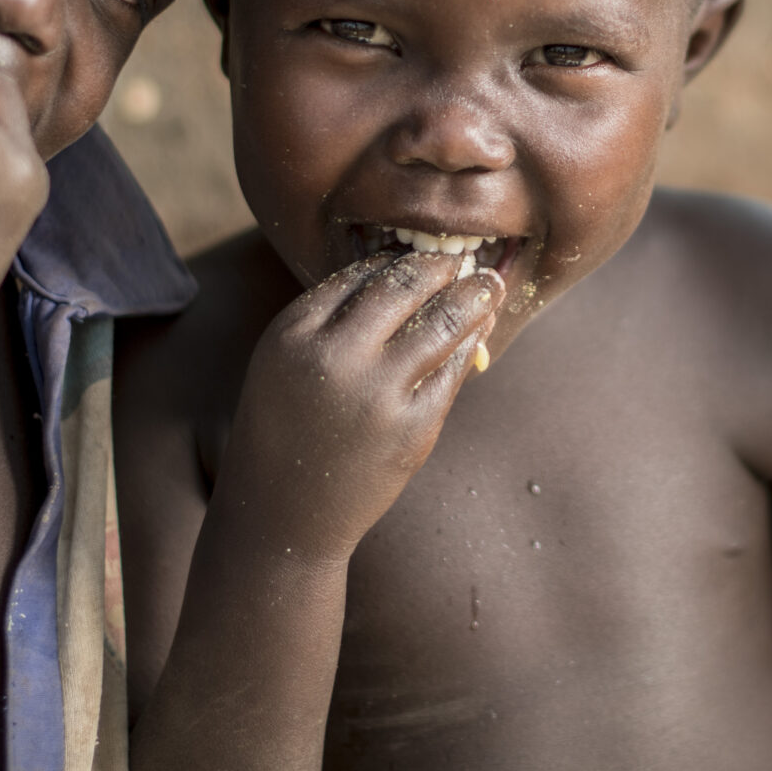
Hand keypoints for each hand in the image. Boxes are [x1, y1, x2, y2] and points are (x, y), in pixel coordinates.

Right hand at [221, 251, 501, 562]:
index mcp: (293, 333)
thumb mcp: (283, 363)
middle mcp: (334, 356)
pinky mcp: (412, 429)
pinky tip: (480, 330)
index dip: (395, 260)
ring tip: (488, 284)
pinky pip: (452, 372)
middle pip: (403, 287)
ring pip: (442, 323)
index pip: (357, 274)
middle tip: (459, 258)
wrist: (284, 515)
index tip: (416, 255)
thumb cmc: (286, 431)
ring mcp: (377, 394)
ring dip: (472, 296)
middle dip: (439, 266)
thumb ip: (330, 322)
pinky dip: (471, 344)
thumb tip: (401, 277)